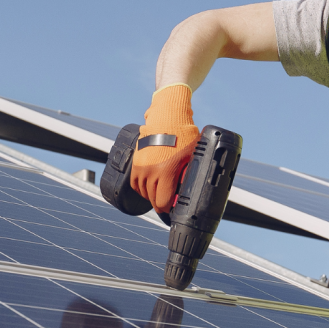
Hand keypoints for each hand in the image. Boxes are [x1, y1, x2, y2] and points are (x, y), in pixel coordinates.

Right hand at [130, 84, 199, 213]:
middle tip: (168, 204)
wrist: (167, 117)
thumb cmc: (183, 134)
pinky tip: (149, 187)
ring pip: (143, 192)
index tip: (173, 210)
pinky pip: (135, 183)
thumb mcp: (192, 156)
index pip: (163, 202)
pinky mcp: (135, 161)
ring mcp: (141, 166)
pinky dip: (141, 188)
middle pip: (152, 199)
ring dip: (151, 196)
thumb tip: (189, 191)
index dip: (168, 209)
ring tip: (160, 195)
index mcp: (166, 172)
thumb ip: (189, 175)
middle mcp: (151, 171)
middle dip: (161, 204)